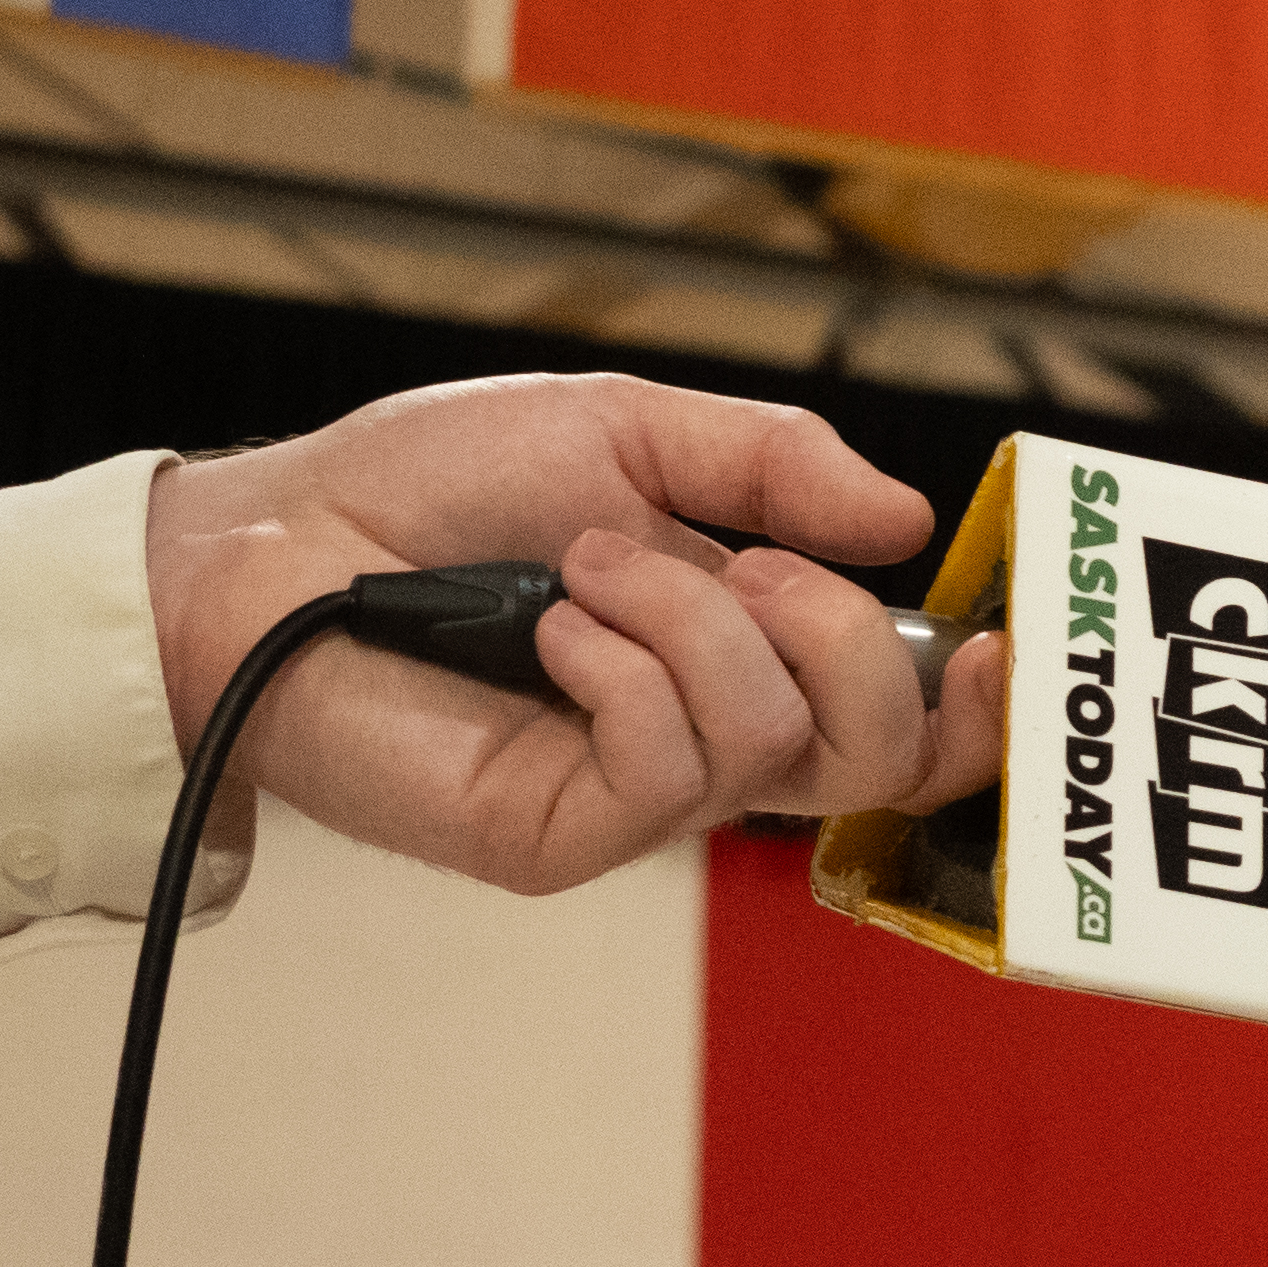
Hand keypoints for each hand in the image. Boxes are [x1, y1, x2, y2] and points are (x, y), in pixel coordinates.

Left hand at [142, 375, 1003, 895]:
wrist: (273, 546)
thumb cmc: (425, 488)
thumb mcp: (625, 431)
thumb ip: (774, 466)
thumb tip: (910, 522)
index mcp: (743, 652)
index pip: (902, 721)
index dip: (975, 704)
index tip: (994, 643)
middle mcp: (706, 738)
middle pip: (880, 760)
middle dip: (849, 646)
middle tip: (750, 570)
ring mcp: (635, 799)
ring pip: (773, 745)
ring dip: (691, 622)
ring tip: (583, 568)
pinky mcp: (562, 835)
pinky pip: (670, 767)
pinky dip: (625, 669)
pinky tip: (546, 629)